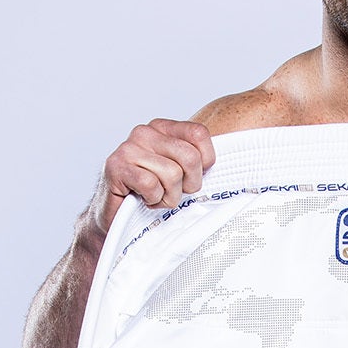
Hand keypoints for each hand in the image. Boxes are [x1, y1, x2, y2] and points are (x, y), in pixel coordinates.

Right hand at [88, 119, 215, 234]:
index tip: (190, 179)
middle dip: (187, 185)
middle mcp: (145, 132)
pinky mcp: (116, 166)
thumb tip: (232, 159)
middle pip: (189, 157)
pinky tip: (142, 199)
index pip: (199, 134)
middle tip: (172, 193)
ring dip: (168, 196)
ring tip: (155, 197)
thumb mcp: (180, 174)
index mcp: (162, 128)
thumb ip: (196, 161)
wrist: (115, 219)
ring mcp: (128, 147)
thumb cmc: (152, 196)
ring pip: (172, 174)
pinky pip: (151, 185)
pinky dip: (152, 200)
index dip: (204, 164)